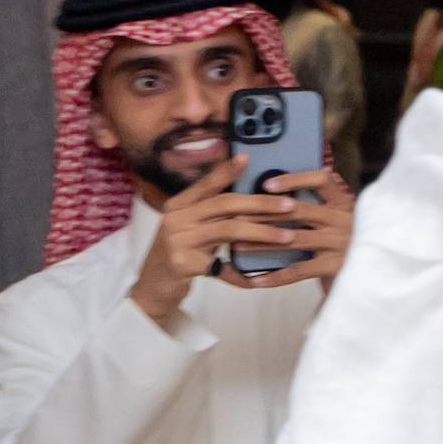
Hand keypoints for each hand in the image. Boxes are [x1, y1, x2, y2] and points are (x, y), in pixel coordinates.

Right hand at [127, 157, 310, 322]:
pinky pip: (221, 268)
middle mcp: (177, 217)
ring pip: (228, 230)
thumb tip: (250, 197)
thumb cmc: (181, 252)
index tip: (248, 159)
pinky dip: (240, 275)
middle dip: (261, 203)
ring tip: (288, 236)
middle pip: (224, 204)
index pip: (207, 184)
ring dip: (262, 233)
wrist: (152, 285)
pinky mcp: (183, 263)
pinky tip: (257, 280)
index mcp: (180, 204)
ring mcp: (178, 240)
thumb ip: (212, 212)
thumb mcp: (192, 226)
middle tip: (290, 206)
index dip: (227, 171)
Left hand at [224, 168, 356, 290]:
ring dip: (261, 242)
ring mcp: (341, 243)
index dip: (294, 179)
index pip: (322, 179)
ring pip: (293, 239)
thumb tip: (274, 195)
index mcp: (345, 203)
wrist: (373, 278)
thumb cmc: (347, 245)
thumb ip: (318, 208)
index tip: (267, 185)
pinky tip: (256, 279)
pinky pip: (299, 270)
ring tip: (237, 246)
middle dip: (263, 213)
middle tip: (237, 216)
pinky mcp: (337, 266)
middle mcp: (345, 220)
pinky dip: (275, 276)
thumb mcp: (339, 221)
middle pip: (298, 210)